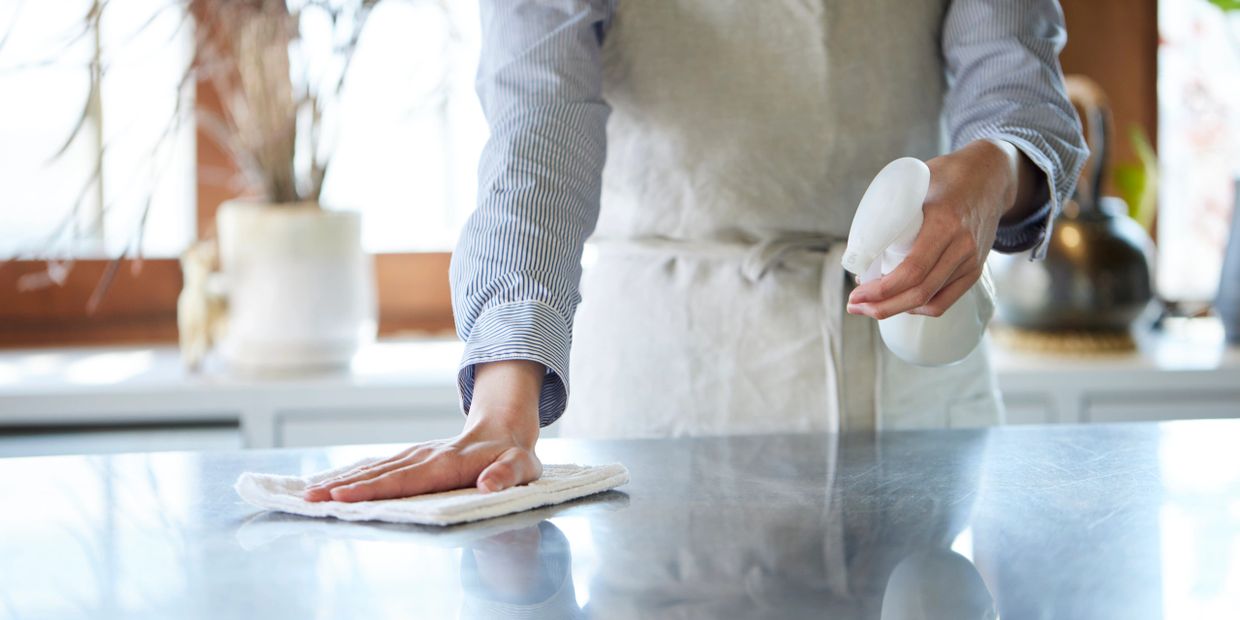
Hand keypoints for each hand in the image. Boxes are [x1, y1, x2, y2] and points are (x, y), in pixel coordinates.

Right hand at [303, 360, 545, 501]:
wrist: (506, 428)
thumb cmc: (514, 455)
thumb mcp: (523, 466)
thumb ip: (507, 475)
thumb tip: (488, 485)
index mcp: (449, 462)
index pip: (406, 479)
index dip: (375, 489)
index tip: (344, 497)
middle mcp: (426, 456)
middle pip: (381, 473)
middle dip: (344, 486)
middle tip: (310, 498)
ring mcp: (417, 454)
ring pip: (375, 468)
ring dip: (342, 480)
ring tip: (310, 492)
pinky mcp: (412, 457)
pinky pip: (379, 466)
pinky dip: (353, 474)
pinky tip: (333, 482)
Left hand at [847, 139, 1040, 318]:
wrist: (992, 176)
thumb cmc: (948, 176)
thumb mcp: (916, 184)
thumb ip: (892, 210)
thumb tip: (859, 247)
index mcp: (944, 223)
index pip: (912, 270)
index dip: (881, 289)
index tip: (856, 293)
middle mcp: (962, 246)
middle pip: (920, 293)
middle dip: (881, 306)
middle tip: (854, 305)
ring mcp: (971, 261)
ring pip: (932, 302)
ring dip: (896, 310)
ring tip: (869, 306)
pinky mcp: (975, 269)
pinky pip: (945, 300)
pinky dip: (919, 308)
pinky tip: (899, 303)